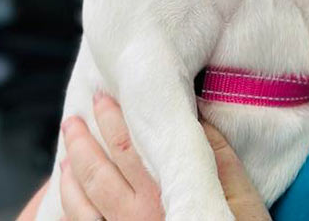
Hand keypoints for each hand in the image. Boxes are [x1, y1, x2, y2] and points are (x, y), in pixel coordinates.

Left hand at [17, 93, 270, 219]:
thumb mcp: (241, 196)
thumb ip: (220, 156)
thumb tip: (199, 117)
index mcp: (164, 192)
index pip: (128, 147)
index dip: (112, 121)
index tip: (104, 98)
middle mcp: (136, 214)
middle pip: (99, 172)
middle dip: (82, 142)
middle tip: (73, 119)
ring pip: (83, 202)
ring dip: (71, 174)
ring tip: (67, 153)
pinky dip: (70, 207)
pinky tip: (69, 196)